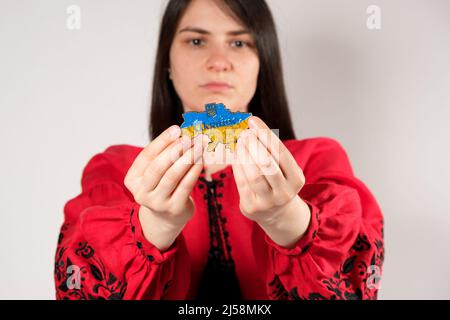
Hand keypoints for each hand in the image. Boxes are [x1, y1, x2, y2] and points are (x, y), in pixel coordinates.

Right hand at [124, 125, 206, 249]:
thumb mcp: (155, 172)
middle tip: (189, 137)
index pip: (146, 156)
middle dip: (174, 150)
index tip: (176, 129)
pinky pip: (186, 185)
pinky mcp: (174, 208)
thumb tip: (181, 133)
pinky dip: (194, 170)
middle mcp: (141, 193)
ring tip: (198, 146)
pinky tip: (201, 160)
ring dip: (187, 158)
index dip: (161, 141)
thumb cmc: (161, 186)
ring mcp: (157, 203)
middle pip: (157, 167)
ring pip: (172, 176)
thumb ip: (163, 155)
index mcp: (132, 180)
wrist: (167, 217)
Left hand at [232, 116, 308, 226]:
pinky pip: (242, 182)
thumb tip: (252, 127)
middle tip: (245, 132)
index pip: (281, 153)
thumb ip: (271, 152)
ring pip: (254, 175)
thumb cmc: (277, 182)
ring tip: (240, 141)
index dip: (266, 134)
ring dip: (244, 154)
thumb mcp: (283, 169)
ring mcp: (268, 201)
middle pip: (268, 164)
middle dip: (255, 144)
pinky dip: (237, 166)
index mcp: (296, 179)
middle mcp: (284, 192)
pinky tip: (236, 154)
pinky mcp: (252, 206)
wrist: (276, 213)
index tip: (253, 120)